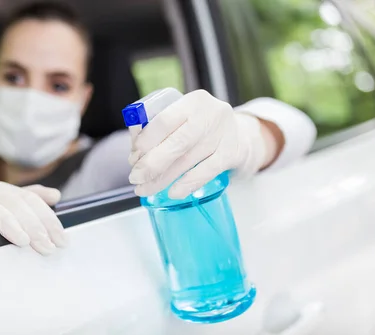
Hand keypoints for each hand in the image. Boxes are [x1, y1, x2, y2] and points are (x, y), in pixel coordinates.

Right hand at [0, 182, 65, 254]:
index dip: (49, 220)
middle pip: (16, 204)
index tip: (62, 241)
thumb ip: (32, 202)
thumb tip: (56, 196)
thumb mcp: (10, 211)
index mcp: (6, 192)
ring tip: (23, 240)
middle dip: (34, 226)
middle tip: (47, 247)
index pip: (33, 202)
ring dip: (9, 223)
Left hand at [128, 90, 266, 198]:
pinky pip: (205, 172)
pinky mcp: (231, 154)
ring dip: (162, 179)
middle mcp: (211, 115)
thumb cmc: (201, 128)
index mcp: (193, 101)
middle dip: (151, 164)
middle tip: (135, 177)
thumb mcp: (183, 119)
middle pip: (177, 143)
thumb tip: (135, 153)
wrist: (240, 136)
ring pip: (188, 161)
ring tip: (145, 188)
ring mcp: (223, 135)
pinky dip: (186, 185)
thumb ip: (157, 129)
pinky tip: (173, 192)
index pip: (164, 120)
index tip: (133, 157)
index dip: (145, 141)